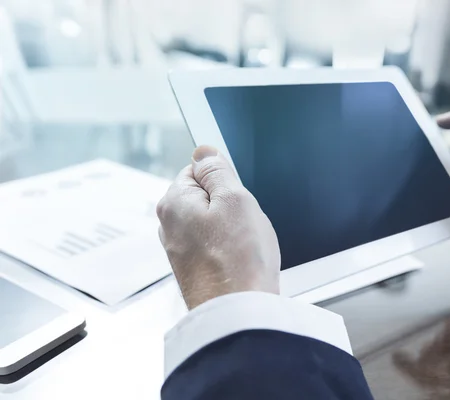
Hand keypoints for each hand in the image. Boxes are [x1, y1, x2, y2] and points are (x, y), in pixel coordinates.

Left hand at [157, 146, 280, 309]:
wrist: (238, 313)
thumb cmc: (238, 259)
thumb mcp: (235, 198)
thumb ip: (217, 170)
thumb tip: (203, 152)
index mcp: (174, 202)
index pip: (198, 170)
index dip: (224, 180)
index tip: (237, 196)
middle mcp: (169, 225)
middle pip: (206, 197)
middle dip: (230, 205)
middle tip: (244, 222)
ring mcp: (180, 250)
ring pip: (214, 223)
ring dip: (233, 229)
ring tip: (244, 246)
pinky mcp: (193, 269)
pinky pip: (216, 246)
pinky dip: (231, 249)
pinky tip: (242, 261)